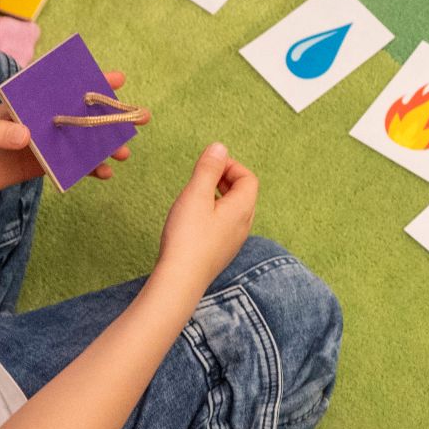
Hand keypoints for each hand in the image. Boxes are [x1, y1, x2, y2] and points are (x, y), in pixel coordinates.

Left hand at [0, 71, 136, 201]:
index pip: (60, 87)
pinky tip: (102, 174)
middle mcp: (38, 119)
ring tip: (124, 153)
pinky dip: (87, 168)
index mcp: (24, 103)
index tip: (116, 79)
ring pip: (80, 140)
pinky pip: (70, 165)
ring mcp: (41, 142)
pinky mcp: (40, 165)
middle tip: (139, 117)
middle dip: (110, 114)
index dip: (89, 81)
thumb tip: (27, 134)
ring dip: (104, 144)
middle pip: (79, 113)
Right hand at [155, 144, 257, 296]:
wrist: (180, 280)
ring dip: (219, 196)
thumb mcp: (196, 195)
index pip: (249, 179)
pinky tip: (193, 217)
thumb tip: (220, 147)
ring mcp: (233, 241)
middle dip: (225, 179)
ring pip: (234, 210)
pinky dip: (214, 212)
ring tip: (196, 194)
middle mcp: (243, 225)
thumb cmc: (187, 237)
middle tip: (203, 175)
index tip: (209, 164)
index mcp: (242, 209)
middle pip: (244, 194)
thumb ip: (208, 169)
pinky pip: (224, 224)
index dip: (231, 166)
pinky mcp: (220, 251)